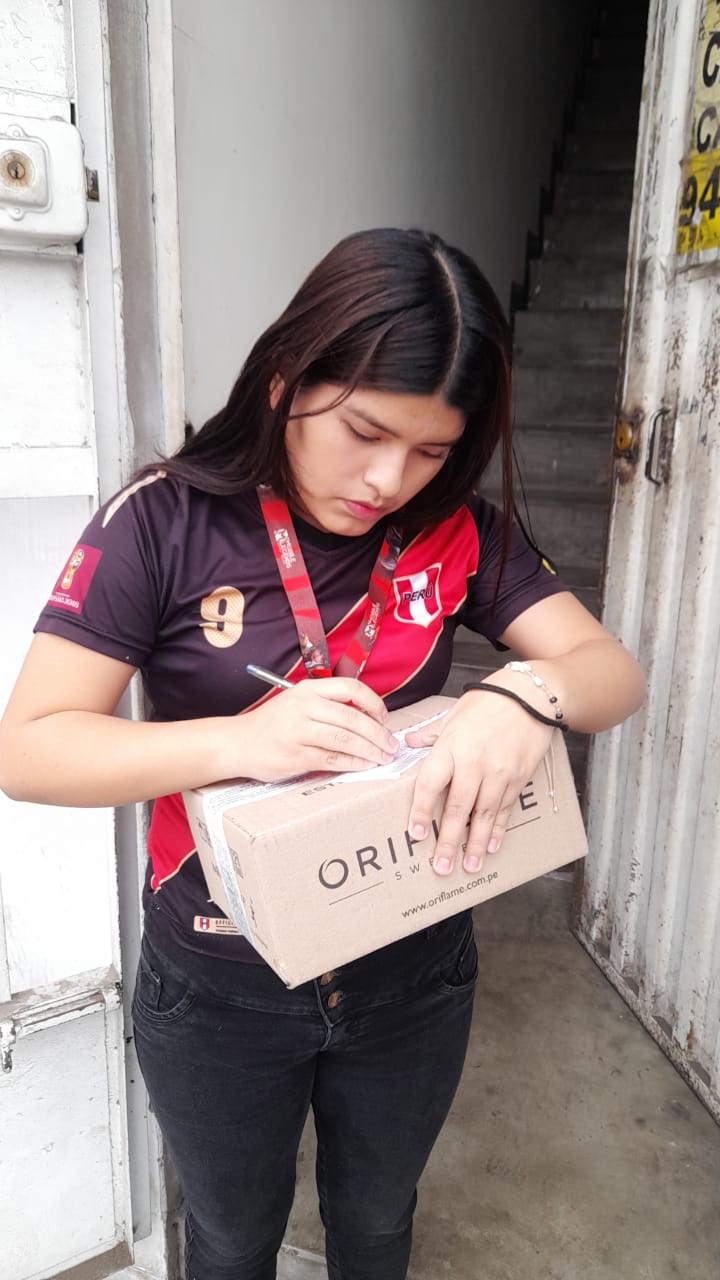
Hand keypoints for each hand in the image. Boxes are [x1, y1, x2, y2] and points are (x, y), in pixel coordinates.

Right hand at [231, 678, 398, 780]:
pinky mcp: (296, 756)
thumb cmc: (272, 724)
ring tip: (384, 758)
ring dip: (370, 751)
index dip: (374, 704)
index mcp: (308, 690)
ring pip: (346, 740)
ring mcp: (299, 732)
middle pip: (353, 718)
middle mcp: (304, 707)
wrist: (237, 743)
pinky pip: (333, 759)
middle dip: (378, 734)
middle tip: (392, 745)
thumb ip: (328, 705)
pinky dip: (354, 763)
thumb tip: (368, 717)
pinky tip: (365, 766)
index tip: (384, 719)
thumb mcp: (297, 702)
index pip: (352, 688)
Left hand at [405, 691, 553, 876]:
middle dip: (449, 841)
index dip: (421, 811)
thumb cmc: (490, 702)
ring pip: (484, 815)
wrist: (532, 696)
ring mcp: (498, 772)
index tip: (416, 834)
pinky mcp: (518, 777)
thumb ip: (432, 734)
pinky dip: (498, 829)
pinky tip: (491, 846)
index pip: (431, 784)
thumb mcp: (454, 714)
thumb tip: (409, 741)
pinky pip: (505, 808)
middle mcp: (474, 763)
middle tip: (441, 866)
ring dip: (476, 844)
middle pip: (458, 808)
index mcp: (452, 746)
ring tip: (469, 866)